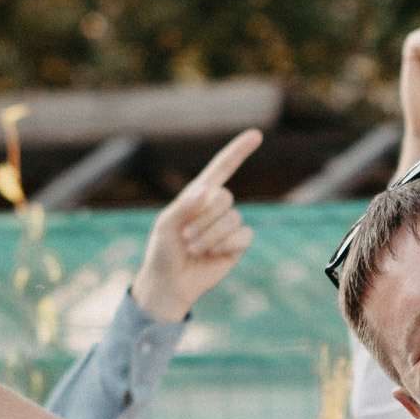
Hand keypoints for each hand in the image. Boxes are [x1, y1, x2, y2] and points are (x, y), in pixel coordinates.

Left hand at [130, 130, 261, 322]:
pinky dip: (226, 244)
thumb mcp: (166, 224)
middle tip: (185, 237)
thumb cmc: (163, 251)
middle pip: (224, 197)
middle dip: (204, 218)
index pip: (222, 168)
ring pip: (232, 218)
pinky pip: (243, 235)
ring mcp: (228, 226)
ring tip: (194, 248)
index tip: (256, 135)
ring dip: (210, 234)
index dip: (238, 151)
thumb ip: (185, 205)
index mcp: (197, 195)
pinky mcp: (237, 245)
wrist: (169, 283)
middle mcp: (215, 207)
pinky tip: (212, 253)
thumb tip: (208, 189)